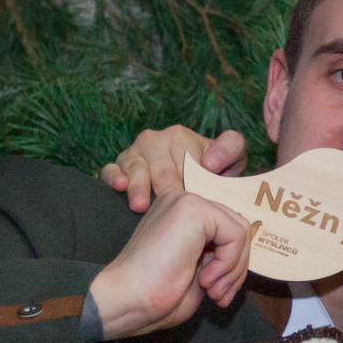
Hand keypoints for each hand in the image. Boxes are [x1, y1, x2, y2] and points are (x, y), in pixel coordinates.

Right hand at [88, 189, 252, 339]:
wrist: (126, 300)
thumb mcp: (198, 271)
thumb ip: (219, 255)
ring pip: (240, 230)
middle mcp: (182, 200)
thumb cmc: (154, 295)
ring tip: (212, 290)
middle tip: (218, 295)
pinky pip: (236, 234)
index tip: (217, 292)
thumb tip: (246, 252)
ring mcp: (187, 200)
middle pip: (237, 227)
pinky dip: (230, 263)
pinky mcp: (193, 208)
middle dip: (236, 267)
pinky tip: (205, 279)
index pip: (227, 228)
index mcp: (179, 214)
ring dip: (234, 268)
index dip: (231, 264)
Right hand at [99, 126, 246, 211]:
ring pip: (135, 166)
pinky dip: (114, 177)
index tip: (196, 190)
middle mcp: (154, 141)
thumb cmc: (212, 175)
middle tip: (172, 203)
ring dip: (139, 186)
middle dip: (166, 186)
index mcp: (180, 136)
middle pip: (160, 164)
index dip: (191, 175)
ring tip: (142, 205)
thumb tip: (210, 162)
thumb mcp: (230, 160)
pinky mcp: (117, 167)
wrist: (191, 188)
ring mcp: (133, 154)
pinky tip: (120, 187)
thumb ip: (229, 150)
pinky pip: (111, 170)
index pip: (184, 155)